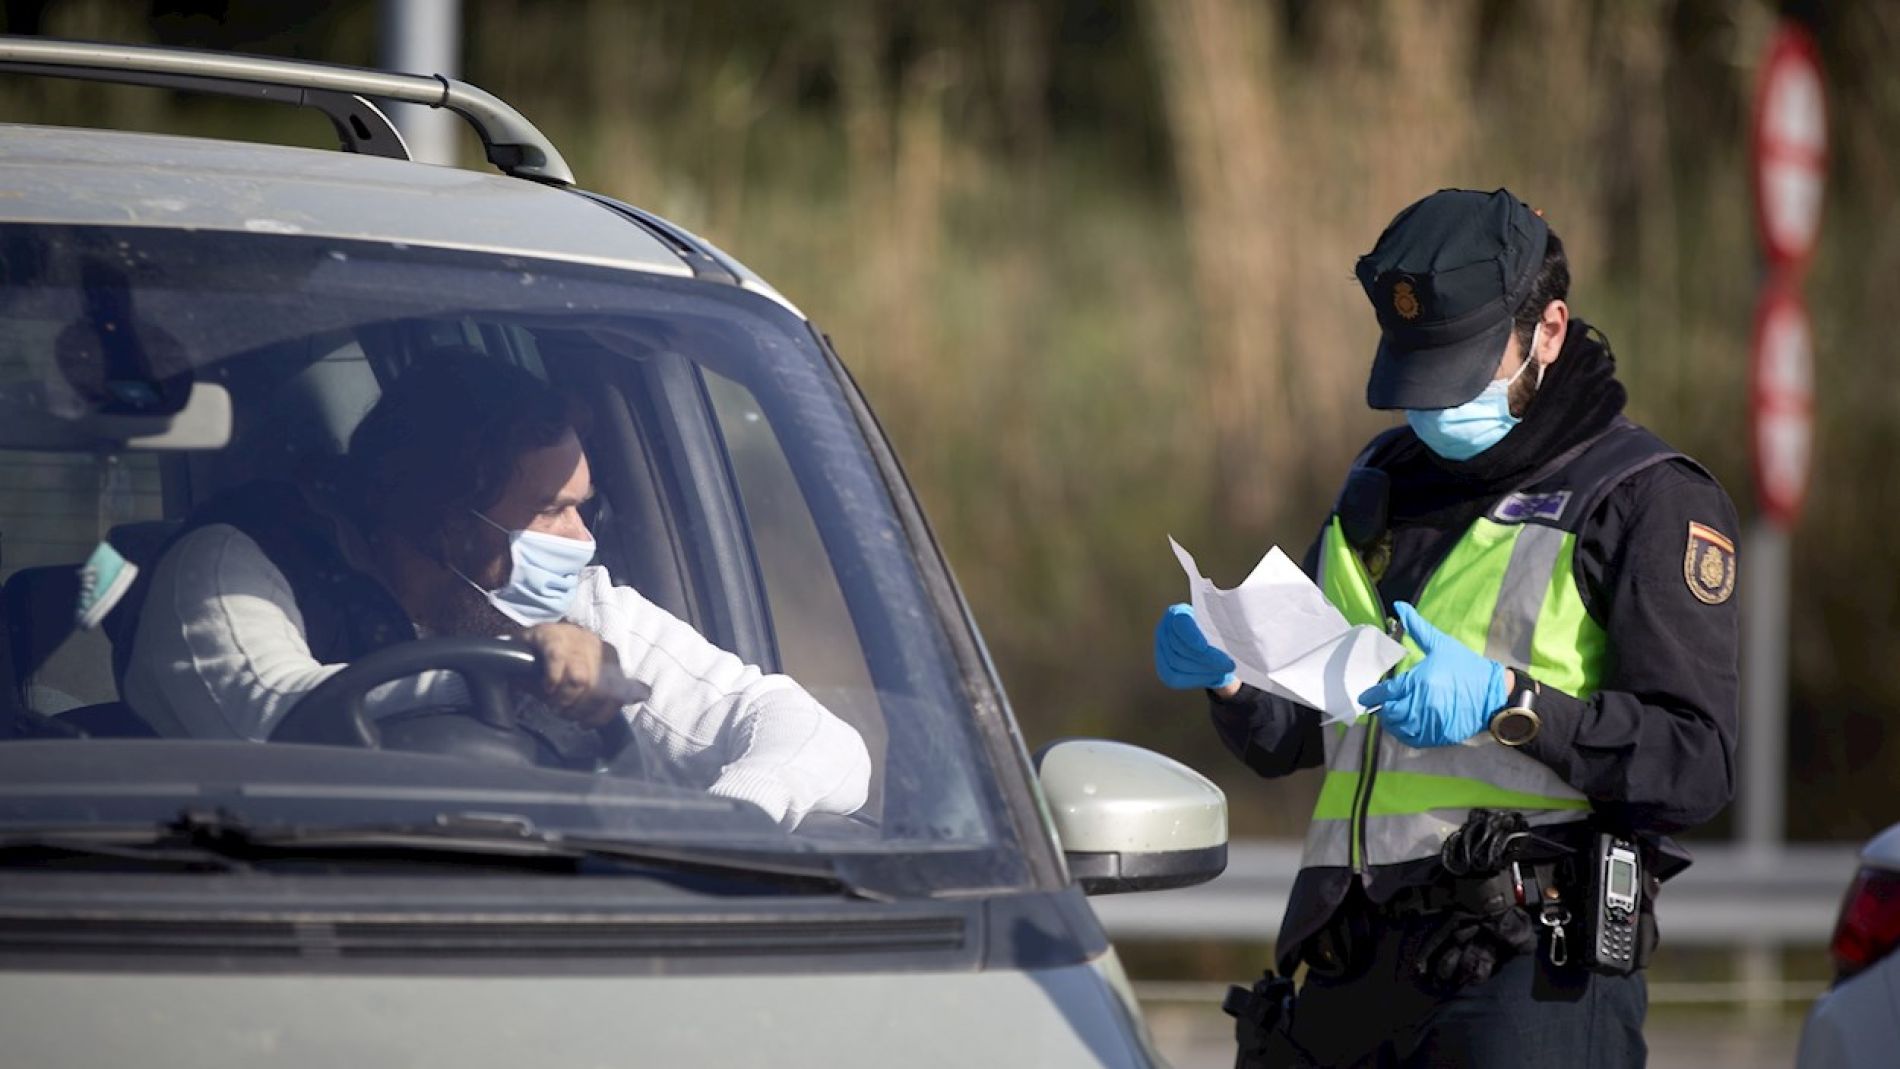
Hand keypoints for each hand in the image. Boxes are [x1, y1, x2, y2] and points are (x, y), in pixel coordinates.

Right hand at [517, 622, 631, 727]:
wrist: (536, 635)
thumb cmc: (565, 660)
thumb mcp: (592, 672)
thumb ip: (616, 687)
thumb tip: (645, 694)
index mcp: (609, 655)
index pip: (618, 692)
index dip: (602, 713)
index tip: (585, 723)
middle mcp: (595, 645)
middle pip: (598, 689)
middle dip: (580, 709)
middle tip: (565, 713)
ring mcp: (573, 639)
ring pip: (580, 679)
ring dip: (565, 699)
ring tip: (554, 704)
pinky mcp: (550, 637)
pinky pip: (557, 664)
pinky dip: (552, 682)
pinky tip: (547, 687)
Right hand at [1153, 603, 1237, 691]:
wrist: (1213, 649)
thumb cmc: (1218, 633)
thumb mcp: (1220, 625)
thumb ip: (1220, 626)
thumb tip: (1232, 633)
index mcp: (1178, 613)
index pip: (1181, 624)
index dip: (1191, 636)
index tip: (1205, 647)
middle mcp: (1164, 629)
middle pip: (1179, 648)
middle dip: (1206, 658)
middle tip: (1229, 664)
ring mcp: (1161, 650)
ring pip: (1178, 664)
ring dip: (1203, 670)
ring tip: (1223, 669)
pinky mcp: (1163, 669)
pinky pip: (1176, 678)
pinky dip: (1196, 679)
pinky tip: (1212, 676)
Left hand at [1356, 601, 1505, 747]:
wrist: (1495, 693)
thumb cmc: (1467, 666)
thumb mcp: (1441, 644)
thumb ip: (1417, 628)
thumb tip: (1400, 606)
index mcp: (1421, 681)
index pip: (1387, 692)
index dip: (1373, 696)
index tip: (1365, 697)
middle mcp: (1423, 703)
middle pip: (1390, 712)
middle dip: (1381, 709)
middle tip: (1378, 706)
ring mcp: (1432, 721)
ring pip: (1400, 727)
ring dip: (1391, 723)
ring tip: (1390, 716)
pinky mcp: (1440, 734)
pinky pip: (1414, 739)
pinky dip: (1405, 734)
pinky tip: (1404, 727)